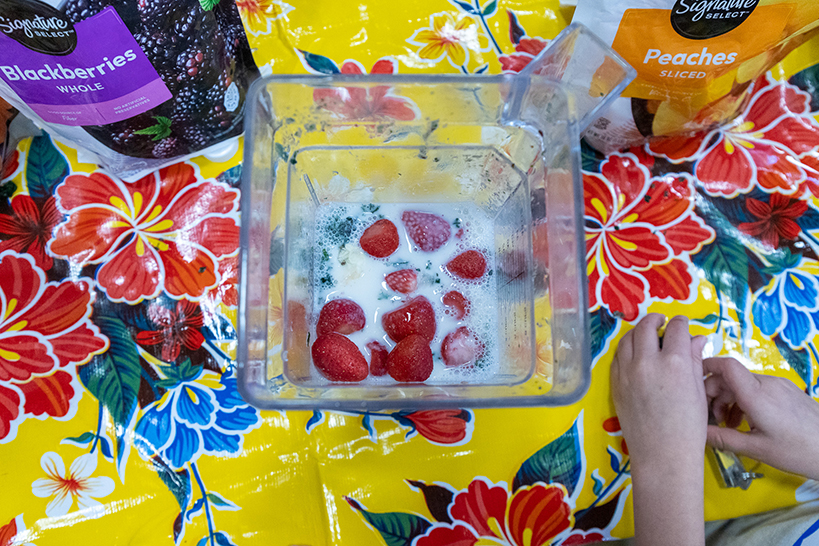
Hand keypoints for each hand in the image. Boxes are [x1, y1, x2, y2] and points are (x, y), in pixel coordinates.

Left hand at [612, 314, 708, 466]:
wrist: (663, 454)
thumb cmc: (688, 427)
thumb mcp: (698, 390)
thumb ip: (695, 360)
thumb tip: (697, 338)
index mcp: (675, 363)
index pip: (676, 328)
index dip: (680, 322)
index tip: (682, 323)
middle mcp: (648, 362)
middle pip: (646, 327)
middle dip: (655, 319)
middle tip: (661, 321)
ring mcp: (627, 372)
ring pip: (627, 339)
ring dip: (637, 332)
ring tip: (646, 334)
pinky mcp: (615, 383)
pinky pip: (617, 357)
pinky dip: (625, 349)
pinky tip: (633, 352)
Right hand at [705, 357, 818, 479]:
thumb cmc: (800, 450)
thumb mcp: (756, 449)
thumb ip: (723, 439)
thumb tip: (698, 434)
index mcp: (756, 394)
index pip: (725, 365)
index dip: (705, 368)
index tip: (692, 382)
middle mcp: (767, 383)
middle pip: (730, 376)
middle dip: (714, 393)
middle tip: (711, 418)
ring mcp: (779, 385)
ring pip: (743, 383)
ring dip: (729, 399)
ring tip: (729, 424)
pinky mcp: (787, 391)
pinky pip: (757, 388)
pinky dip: (745, 400)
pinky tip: (747, 421)